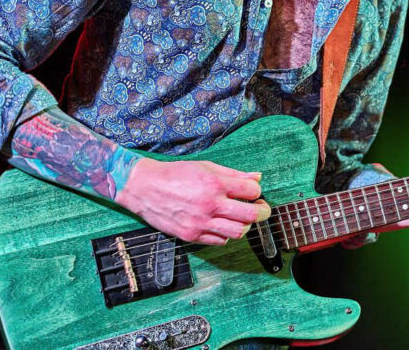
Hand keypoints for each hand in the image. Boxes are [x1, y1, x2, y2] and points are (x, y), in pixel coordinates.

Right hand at [116, 158, 270, 244]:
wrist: (145, 187)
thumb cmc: (176, 174)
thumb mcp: (207, 167)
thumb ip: (234, 174)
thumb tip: (257, 178)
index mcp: (214, 184)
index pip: (252, 192)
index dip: (257, 192)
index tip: (254, 192)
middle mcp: (209, 205)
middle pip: (251, 216)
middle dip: (263, 212)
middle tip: (262, 209)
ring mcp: (200, 223)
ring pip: (238, 232)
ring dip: (245, 225)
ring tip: (241, 218)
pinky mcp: (191, 236)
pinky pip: (219, 241)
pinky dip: (226, 235)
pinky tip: (223, 224)